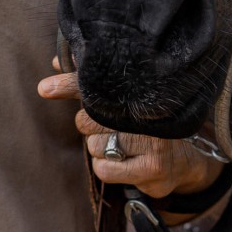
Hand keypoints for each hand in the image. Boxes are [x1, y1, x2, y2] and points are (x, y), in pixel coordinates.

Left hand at [38, 65, 223, 202]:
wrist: (186, 161)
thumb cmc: (146, 126)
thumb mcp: (123, 101)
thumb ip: (89, 82)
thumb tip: (57, 61)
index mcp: (141, 91)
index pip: (97, 85)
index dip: (69, 84)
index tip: (45, 88)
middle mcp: (149, 114)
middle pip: (88, 120)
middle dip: (90, 127)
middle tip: (111, 128)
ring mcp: (154, 142)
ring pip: (94, 147)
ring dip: (100, 150)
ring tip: (124, 147)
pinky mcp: (152, 170)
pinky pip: (104, 169)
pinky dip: (108, 168)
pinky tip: (128, 165)